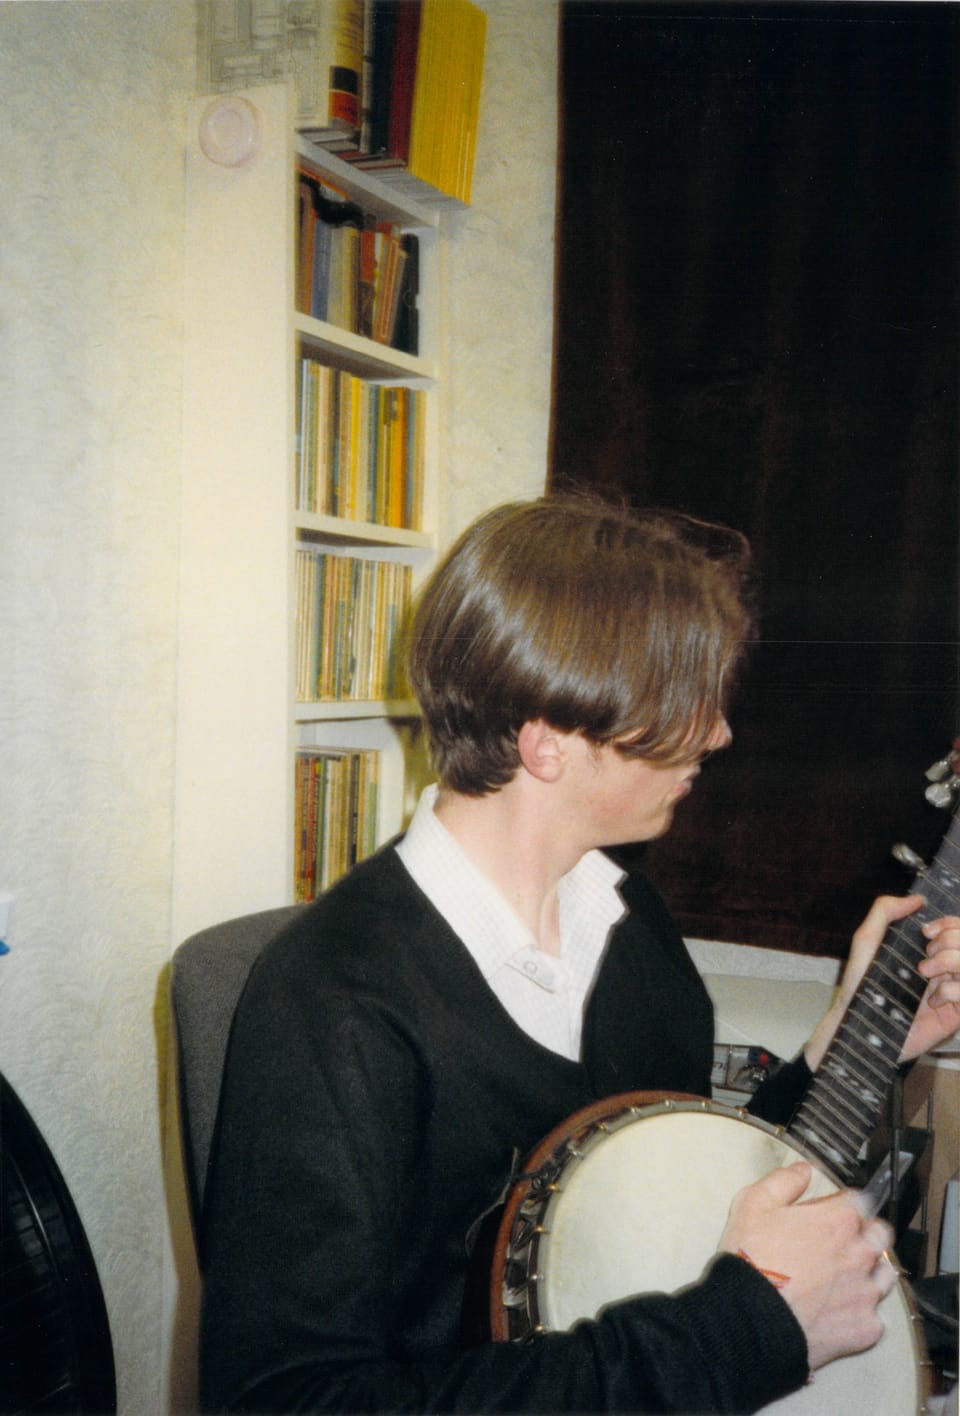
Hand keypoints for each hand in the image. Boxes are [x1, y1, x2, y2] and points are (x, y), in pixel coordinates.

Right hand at [718, 1162, 896, 1371]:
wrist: (751, 1319)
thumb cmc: (751, 1259)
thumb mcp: (753, 1204)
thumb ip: (784, 1181)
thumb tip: (805, 1169)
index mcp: (838, 1220)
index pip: (859, 1200)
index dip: (842, 1204)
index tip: (828, 1213)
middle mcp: (860, 1252)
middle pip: (881, 1234)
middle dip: (865, 1233)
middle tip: (839, 1244)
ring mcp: (866, 1292)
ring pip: (884, 1275)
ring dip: (869, 1272)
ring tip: (842, 1280)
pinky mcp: (866, 1327)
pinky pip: (874, 1316)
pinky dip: (860, 1312)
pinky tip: (838, 1312)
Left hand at [804, 894, 959, 1069]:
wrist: (858, 1025)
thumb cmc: (860, 985)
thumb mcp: (867, 940)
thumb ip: (885, 911)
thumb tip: (917, 898)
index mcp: (931, 950)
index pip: (958, 929)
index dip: (950, 924)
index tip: (927, 932)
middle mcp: (945, 969)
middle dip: (950, 940)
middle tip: (925, 955)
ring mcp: (953, 991)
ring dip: (951, 961)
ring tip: (924, 973)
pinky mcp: (955, 1014)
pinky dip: (952, 990)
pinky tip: (932, 1000)